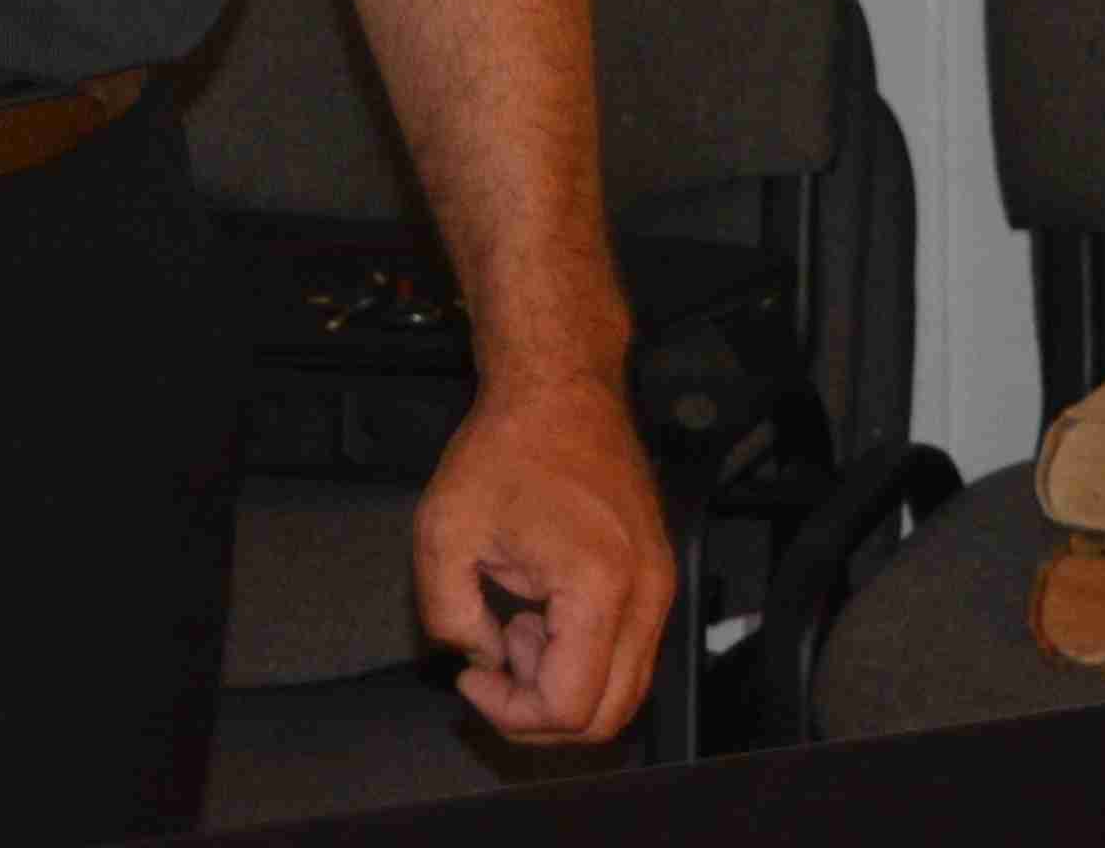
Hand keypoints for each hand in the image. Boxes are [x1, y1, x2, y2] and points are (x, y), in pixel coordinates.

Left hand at [416, 357, 673, 746]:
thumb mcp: (443, 529)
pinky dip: (581, 656)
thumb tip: (482, 659)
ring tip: (514, 627)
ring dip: (561, 683)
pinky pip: (627, 654)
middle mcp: (647, 595)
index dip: (510, 711)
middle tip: (490, 672)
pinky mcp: (657, 581)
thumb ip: (448, 613)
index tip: (470, 675)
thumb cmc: (507, 446)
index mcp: (598, 585)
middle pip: (609, 716)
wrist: (560, 389)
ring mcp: (660, 589)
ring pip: (624, 692)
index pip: (570, 706)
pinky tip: (539, 614)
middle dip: (539, 714)